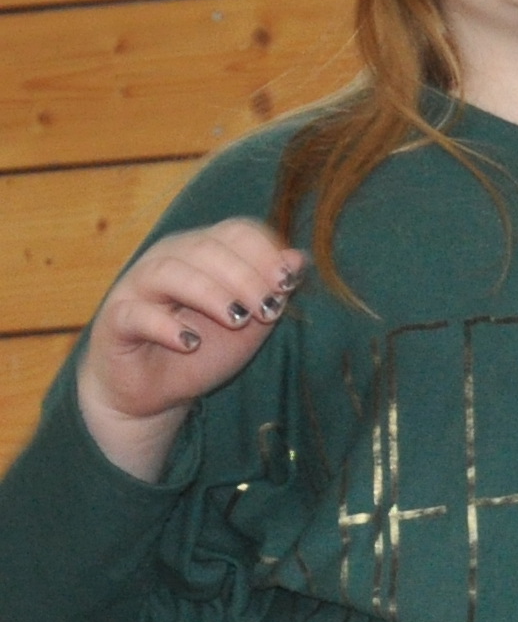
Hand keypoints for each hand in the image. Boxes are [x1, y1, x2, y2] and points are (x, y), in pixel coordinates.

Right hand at [75, 218, 301, 480]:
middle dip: (245, 277)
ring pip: (169, 272)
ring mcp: (137, 288)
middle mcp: (169, 260)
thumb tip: (298, 258)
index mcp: (205, 252)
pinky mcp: (115, 321)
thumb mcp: (252, 321)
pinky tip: (190, 343)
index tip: (288, 284)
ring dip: (210, 294)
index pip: (235, 231)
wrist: (157, 390)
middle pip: (206, 248)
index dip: (264, 252)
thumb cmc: (206, 347)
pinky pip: (135, 314)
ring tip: (237, 320)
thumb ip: (273, 290)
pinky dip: (165, 326)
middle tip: (268, 310)